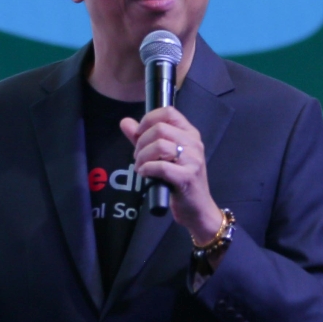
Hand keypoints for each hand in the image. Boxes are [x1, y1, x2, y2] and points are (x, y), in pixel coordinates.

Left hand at [120, 107, 220, 244]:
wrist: (198, 209)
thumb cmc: (180, 181)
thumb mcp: (163, 156)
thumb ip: (143, 138)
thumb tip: (125, 122)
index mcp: (190, 134)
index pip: (168, 112)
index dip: (148, 119)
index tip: (139, 133)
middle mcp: (194, 143)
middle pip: (159, 128)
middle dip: (141, 142)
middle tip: (138, 157)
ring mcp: (193, 160)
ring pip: (159, 145)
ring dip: (142, 157)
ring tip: (141, 167)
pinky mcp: (187, 177)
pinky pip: (160, 166)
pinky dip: (147, 169)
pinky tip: (146, 174)